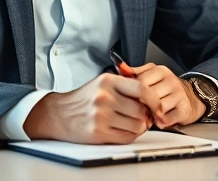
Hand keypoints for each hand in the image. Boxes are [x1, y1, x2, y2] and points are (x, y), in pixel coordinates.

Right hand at [23, 73, 161, 143]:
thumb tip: (151, 98)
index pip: (141, 88)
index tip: (159, 107)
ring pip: (137, 125)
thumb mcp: (102, 83)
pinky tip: (122, 130)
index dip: (155, 100)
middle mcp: (104, 96)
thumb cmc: (83, 99)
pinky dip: (129, 136)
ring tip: (129, 124)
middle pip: (141, 110)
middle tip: (142, 117)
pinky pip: (126, 137)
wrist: (58, 114)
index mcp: (108, 81)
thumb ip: (125, 86)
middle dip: (145, 116)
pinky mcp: (98, 132)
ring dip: (138, 127)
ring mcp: (101, 115)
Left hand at [129, 63, 206, 127]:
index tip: (131, 98)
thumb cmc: (164, 88)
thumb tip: (121, 68)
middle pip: (149, 96)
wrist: (189, 97)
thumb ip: (135, 73)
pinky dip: (161, 122)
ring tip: (150, 114)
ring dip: (151, 114)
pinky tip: (159, 119)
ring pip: (158, 108)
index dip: (133, 93)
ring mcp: (179, 95)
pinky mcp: (184, 109)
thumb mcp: (150, 76)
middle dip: (142, 105)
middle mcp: (171, 81)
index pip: (141, 81)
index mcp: (160, 71)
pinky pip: (167, 119)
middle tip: (140, 109)